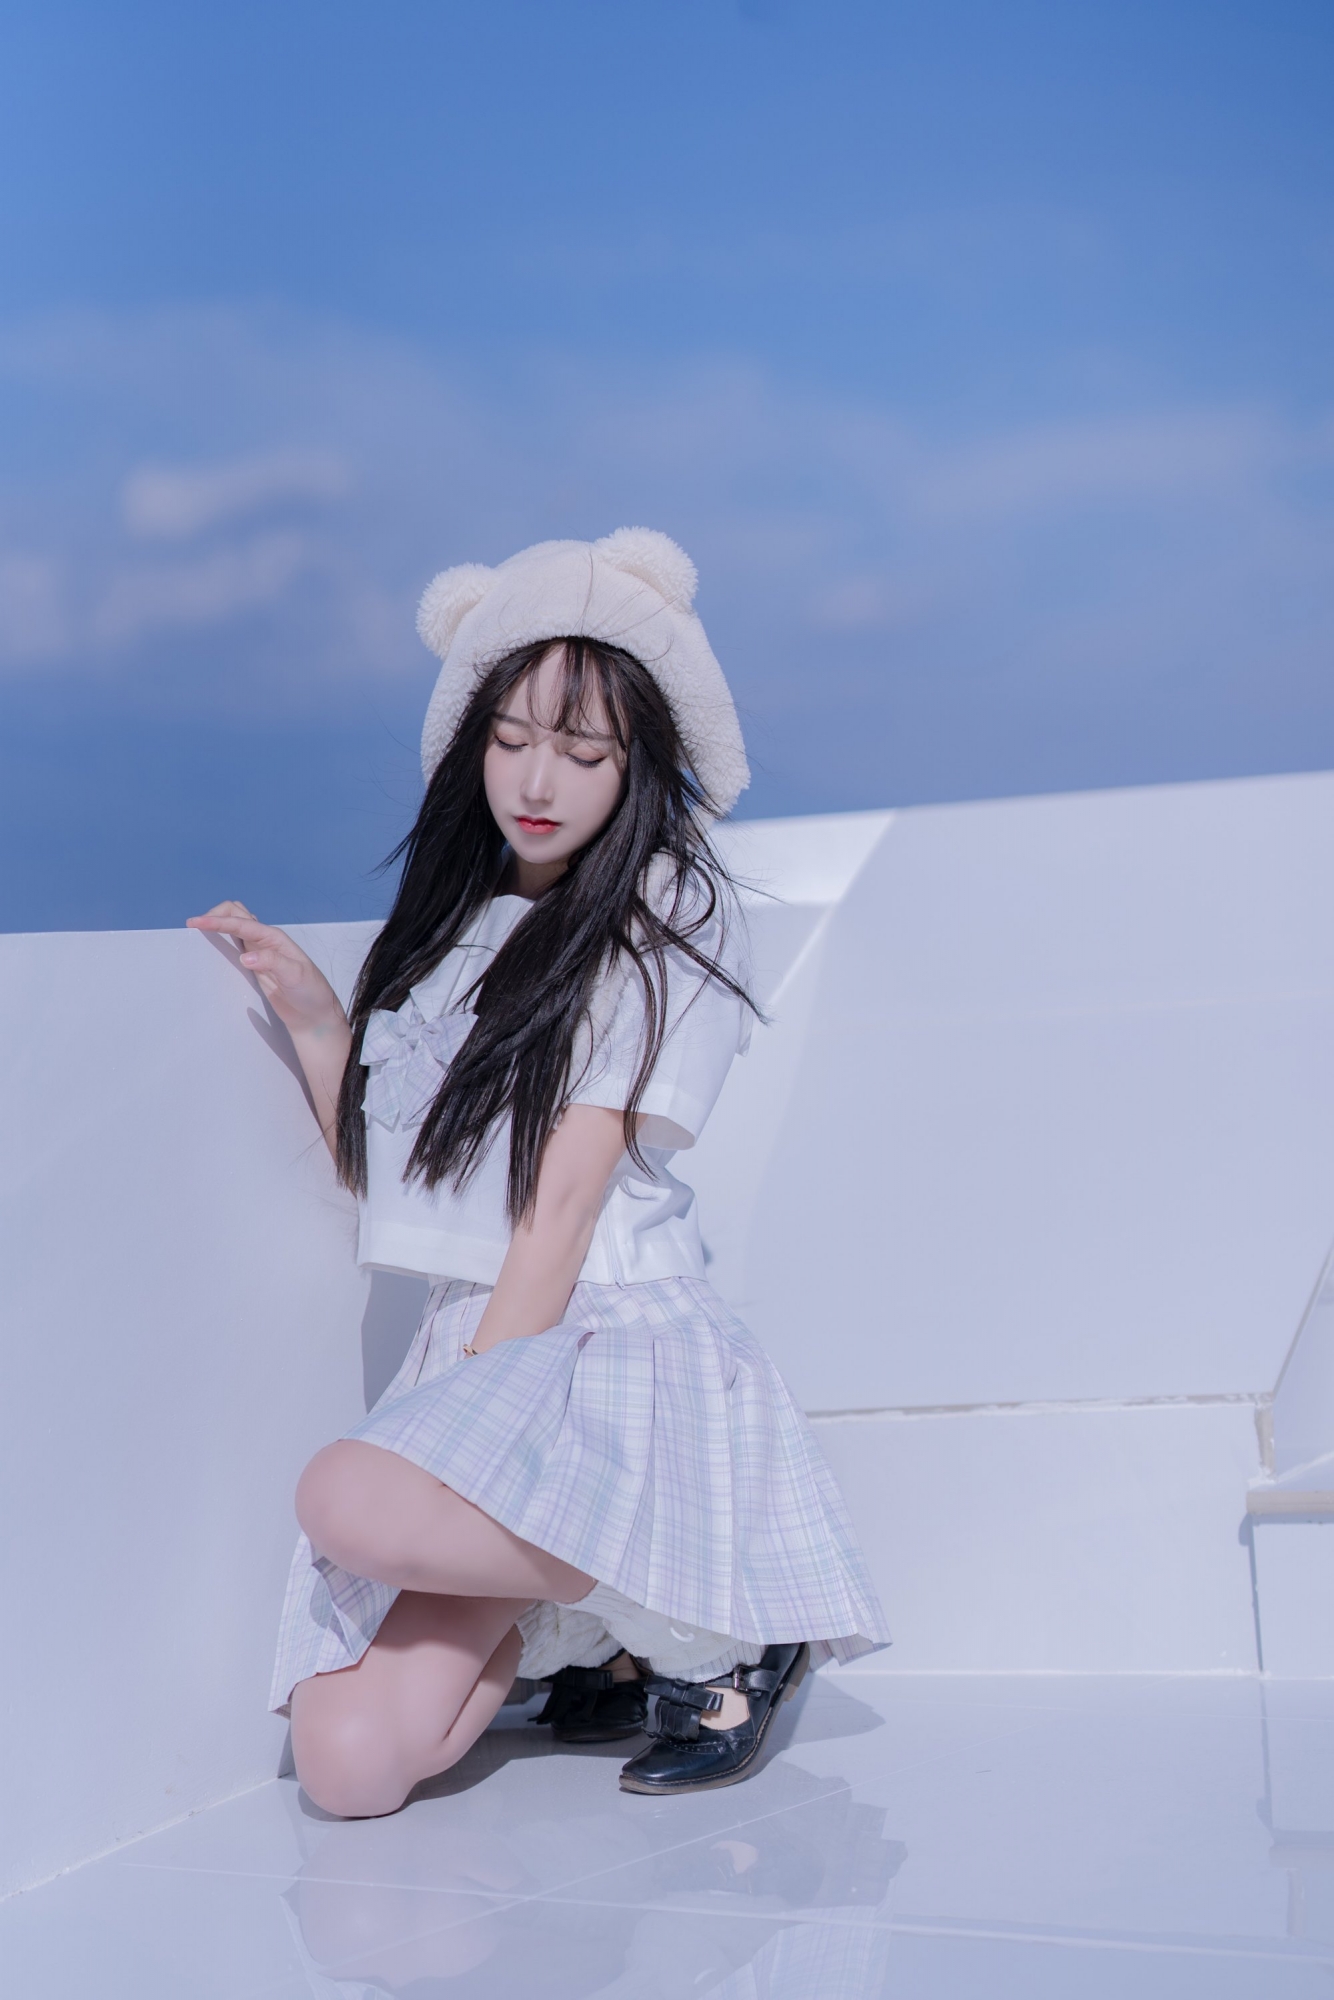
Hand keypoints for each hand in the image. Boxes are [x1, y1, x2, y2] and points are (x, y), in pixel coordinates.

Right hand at [187, 902, 346, 1041]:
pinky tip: (210, 949)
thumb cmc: (310, 992)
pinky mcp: (253, 966)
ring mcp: (258, 953)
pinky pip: (233, 947)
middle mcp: (264, 941)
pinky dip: (220, 941)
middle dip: (215, 915)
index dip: (218, 922)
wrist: (313, 1014)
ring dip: (217, 925)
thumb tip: (245, 956)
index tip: (196, 923)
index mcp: (274, 938)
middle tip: (194, 926)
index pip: (242, 923)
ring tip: (196, 933)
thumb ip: (273, 963)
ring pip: (234, 928)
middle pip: (236, 915)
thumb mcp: (295, 976)